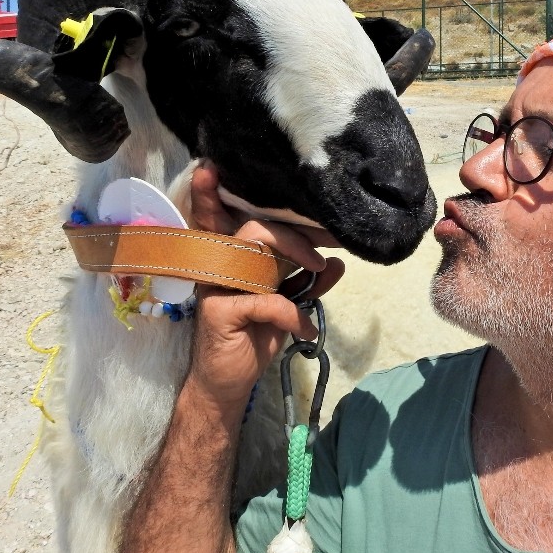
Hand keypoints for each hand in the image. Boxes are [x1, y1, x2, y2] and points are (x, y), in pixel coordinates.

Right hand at [186, 162, 344, 414]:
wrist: (228, 385)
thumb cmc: (254, 339)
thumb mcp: (288, 307)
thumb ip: (308, 282)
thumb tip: (338, 262)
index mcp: (235, 259)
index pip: (225, 218)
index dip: (213, 193)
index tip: (214, 166)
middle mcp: (222, 264)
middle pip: (254, 226)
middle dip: (294, 233)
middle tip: (320, 256)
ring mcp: (217, 285)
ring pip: (254, 248)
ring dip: (295, 256)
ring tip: (318, 272)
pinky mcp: (219, 311)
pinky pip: (265, 301)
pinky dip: (294, 314)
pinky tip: (306, 330)